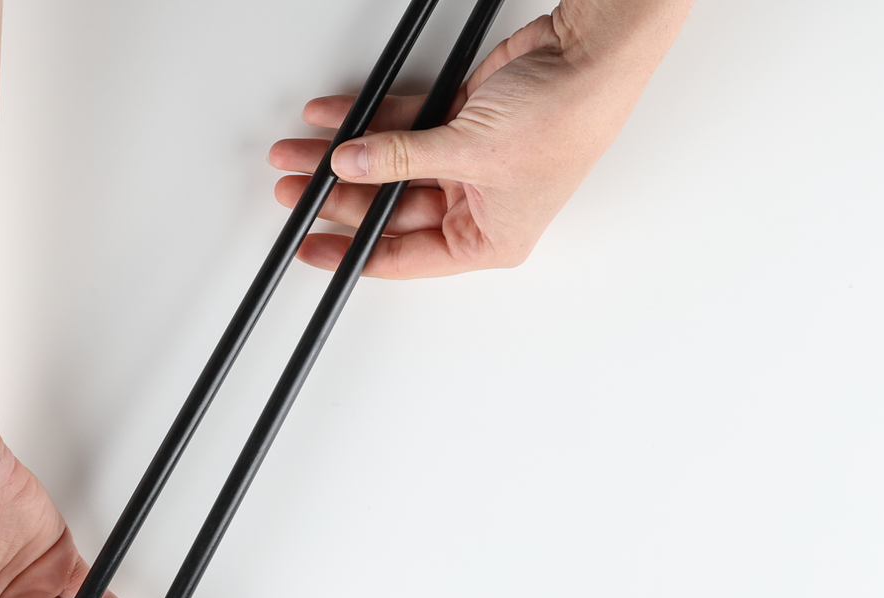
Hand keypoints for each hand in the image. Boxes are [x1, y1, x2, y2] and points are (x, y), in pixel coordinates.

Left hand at [268, 7, 684, 277]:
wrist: (590, 54)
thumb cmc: (567, 118)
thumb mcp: (470, 151)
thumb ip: (400, 158)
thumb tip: (349, 165)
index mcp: (489, 239)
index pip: (405, 257)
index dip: (353, 253)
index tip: (310, 248)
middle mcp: (475, 206)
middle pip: (388, 209)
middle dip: (337, 197)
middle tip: (294, 189)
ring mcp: (465, 162)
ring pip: (388, 166)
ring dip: (343, 158)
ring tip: (298, 154)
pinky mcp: (459, 120)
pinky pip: (401, 127)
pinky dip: (367, 123)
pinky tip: (331, 123)